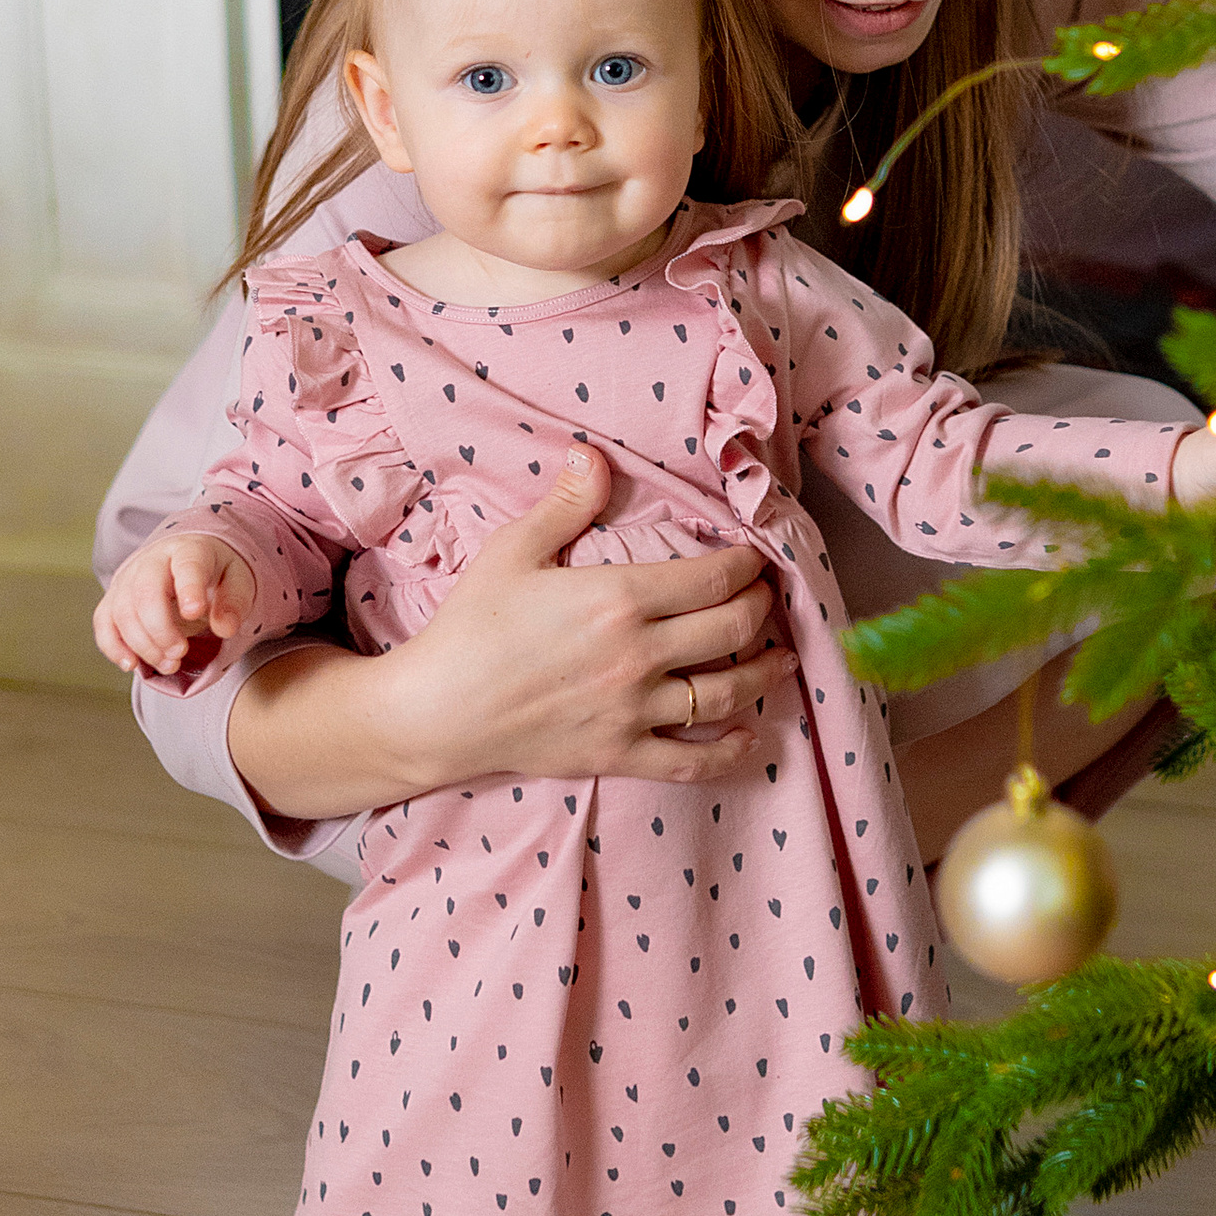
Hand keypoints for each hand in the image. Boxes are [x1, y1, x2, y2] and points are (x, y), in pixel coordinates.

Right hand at [96, 531, 254, 678]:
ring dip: (142, 645)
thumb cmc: (214, 571)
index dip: (189, 588)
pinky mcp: (114, 598)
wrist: (186, 559)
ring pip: (122, 611)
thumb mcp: (238, 580)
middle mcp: (151, 561)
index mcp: (188, 551)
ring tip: (169, 664)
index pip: (187, 565)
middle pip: (144, 593)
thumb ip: (235, 602)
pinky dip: (114, 647)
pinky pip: (104, 622)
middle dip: (160, 630)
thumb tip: (225, 628)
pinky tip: (132, 665)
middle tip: (181, 653)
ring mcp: (128, 579)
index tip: (194, 611)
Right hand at [227, 445, 799, 820]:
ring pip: (725, 694)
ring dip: (764, 674)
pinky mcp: (619, 754)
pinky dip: (729, 751)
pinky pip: (691, 760)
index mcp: (619, 600)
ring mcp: (632, 710)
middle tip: (767, 598)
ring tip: (781, 659)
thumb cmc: (470, 626)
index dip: (747, 564)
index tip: (755, 557)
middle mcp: (638, 656)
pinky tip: (749, 737)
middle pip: (732, 629)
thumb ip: (565, 504)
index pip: (712, 577)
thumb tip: (593, 454)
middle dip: (761, 608)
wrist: (435, 712)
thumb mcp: (513, 550)